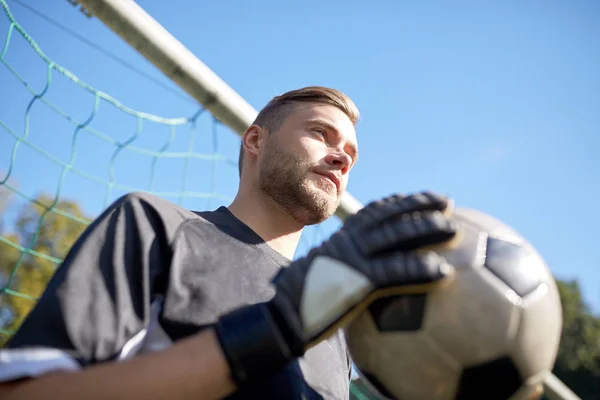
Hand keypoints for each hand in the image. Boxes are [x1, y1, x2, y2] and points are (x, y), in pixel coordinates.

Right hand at [214, 192, 458, 386]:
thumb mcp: (320, 274)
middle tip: (446, 202)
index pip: (371, 212)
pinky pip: (395, 271)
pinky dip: (420, 269)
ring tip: (454, 229)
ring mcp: (353, 258)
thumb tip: (358, 276)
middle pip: (388, 215)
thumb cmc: (301, 300)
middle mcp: (347, 241)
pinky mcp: (357, 281)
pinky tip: (443, 271)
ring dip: (426, 229)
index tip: (418, 198)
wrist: (282, 316)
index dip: (397, 202)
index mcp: (340, 239)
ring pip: (395, 236)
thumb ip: (342, 267)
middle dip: (419, 205)